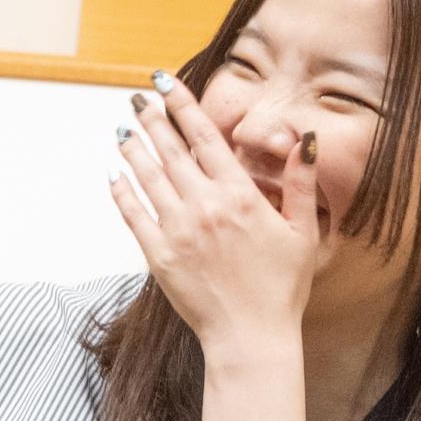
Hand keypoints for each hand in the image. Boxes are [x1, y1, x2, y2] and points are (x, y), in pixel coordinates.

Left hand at [107, 72, 317, 358]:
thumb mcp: (303, 231)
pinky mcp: (158, 255)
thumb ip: (301, 182)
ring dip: (133, 148)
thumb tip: (306, 138)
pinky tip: (114, 172)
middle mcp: (205, 206)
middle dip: (151, 119)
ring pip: (148, 177)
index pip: (205, 137)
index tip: (165, 83)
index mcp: (240, 195)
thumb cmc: (282, 287)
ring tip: (122, 126)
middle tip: (136, 98)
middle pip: (170, 150)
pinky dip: (121, 190)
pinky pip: (133, 213)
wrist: (251, 337)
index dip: (182, 106)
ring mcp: (178, 230)